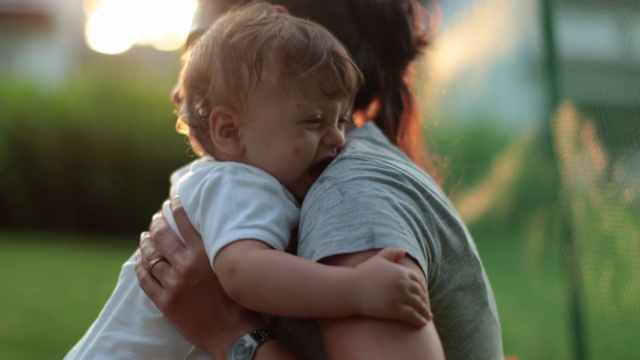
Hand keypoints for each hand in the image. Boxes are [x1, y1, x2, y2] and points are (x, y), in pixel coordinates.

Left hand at [135, 196, 264, 357]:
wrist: (233, 332)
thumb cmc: (238, 299)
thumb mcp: (230, 266)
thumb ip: (216, 249)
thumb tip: (208, 229)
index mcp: (204, 255)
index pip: (184, 223)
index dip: (175, 208)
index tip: (171, 200)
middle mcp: (186, 266)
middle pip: (162, 237)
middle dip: (157, 223)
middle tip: (156, 218)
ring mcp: (173, 285)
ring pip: (150, 257)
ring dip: (146, 243)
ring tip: (145, 236)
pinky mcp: (165, 302)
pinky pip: (145, 280)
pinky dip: (140, 267)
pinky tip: (139, 260)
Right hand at [352, 247, 430, 326]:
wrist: (352, 289)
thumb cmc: (363, 274)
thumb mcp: (378, 259)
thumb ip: (391, 253)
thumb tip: (403, 250)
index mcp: (401, 271)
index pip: (418, 281)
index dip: (422, 289)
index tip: (422, 296)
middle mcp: (403, 283)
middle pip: (420, 294)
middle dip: (424, 302)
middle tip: (426, 309)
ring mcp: (400, 296)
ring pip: (418, 305)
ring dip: (424, 312)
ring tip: (427, 318)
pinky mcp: (395, 309)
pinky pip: (412, 315)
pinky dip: (418, 320)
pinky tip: (421, 323)